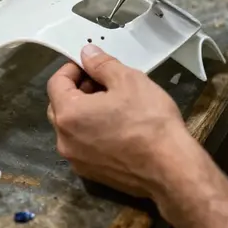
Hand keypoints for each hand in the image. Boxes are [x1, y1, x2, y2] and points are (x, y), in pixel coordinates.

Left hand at [47, 45, 188, 197]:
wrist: (171, 169)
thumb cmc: (149, 121)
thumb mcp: (128, 80)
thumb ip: (101, 64)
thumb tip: (86, 53)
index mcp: (68, 115)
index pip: (56, 83)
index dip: (73, 68)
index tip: (92, 65)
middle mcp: (64, 140)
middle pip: (59, 106)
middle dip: (77, 90)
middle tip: (104, 83)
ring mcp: (77, 161)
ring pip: (71, 127)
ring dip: (85, 111)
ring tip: (114, 104)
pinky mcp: (92, 174)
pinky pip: (83, 146)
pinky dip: (92, 132)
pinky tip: (118, 128)